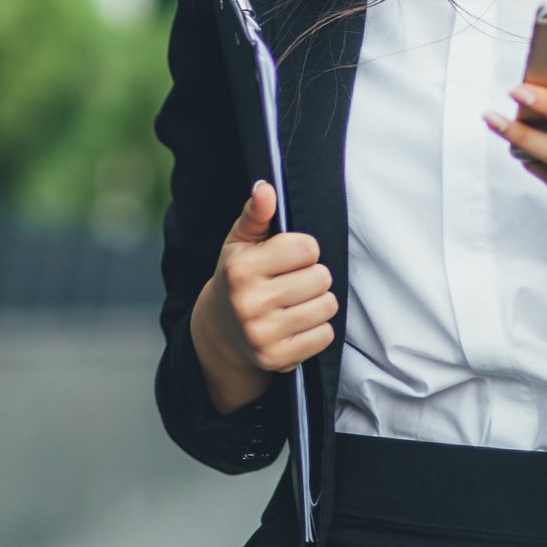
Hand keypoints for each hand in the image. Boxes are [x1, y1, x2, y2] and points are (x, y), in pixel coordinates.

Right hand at [189, 181, 336, 413]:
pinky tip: (296, 324)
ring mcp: (262, 334)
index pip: (307, 248)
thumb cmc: (238, 276)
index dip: (303, 249)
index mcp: (241, 268)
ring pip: (327, 306)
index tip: (288, 257)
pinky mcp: (277, 358)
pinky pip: (325, 336)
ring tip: (296, 301)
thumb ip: (257, 213)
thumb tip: (266, 188)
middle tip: (293, 281)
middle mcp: (248, 302)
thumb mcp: (241, 241)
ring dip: (318, 302)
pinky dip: (317, 329)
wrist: (220, 329)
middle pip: (321, 277)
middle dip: (313, 276)